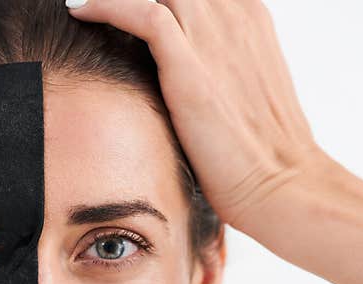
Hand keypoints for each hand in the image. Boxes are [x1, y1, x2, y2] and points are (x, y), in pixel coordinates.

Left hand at [66, 0, 333, 232]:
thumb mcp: (244, 90)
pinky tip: (79, 10)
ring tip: (85, 3)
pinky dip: (103, 5)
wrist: (282, 186)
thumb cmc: (262, 153)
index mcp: (248, 15)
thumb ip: (215, 65)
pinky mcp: (189, 64)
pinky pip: (139, 11)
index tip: (125, 4)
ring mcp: (213, 35)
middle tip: (97, 2)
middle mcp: (233, 14)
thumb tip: (181, 72)